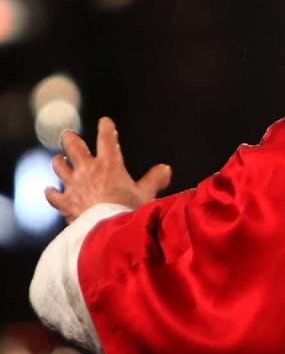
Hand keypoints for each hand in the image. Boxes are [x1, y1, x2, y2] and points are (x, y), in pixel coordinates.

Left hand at [45, 116, 171, 223]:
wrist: (109, 231)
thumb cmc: (129, 211)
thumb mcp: (146, 194)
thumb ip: (155, 180)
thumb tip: (165, 169)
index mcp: (109, 164)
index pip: (106, 138)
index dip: (106, 127)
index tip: (105, 122)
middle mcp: (88, 170)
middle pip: (72, 145)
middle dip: (70, 138)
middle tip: (69, 135)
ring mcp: (73, 185)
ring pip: (59, 165)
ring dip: (59, 162)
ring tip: (60, 159)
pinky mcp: (65, 202)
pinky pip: (53, 195)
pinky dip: (52, 192)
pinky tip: (51, 190)